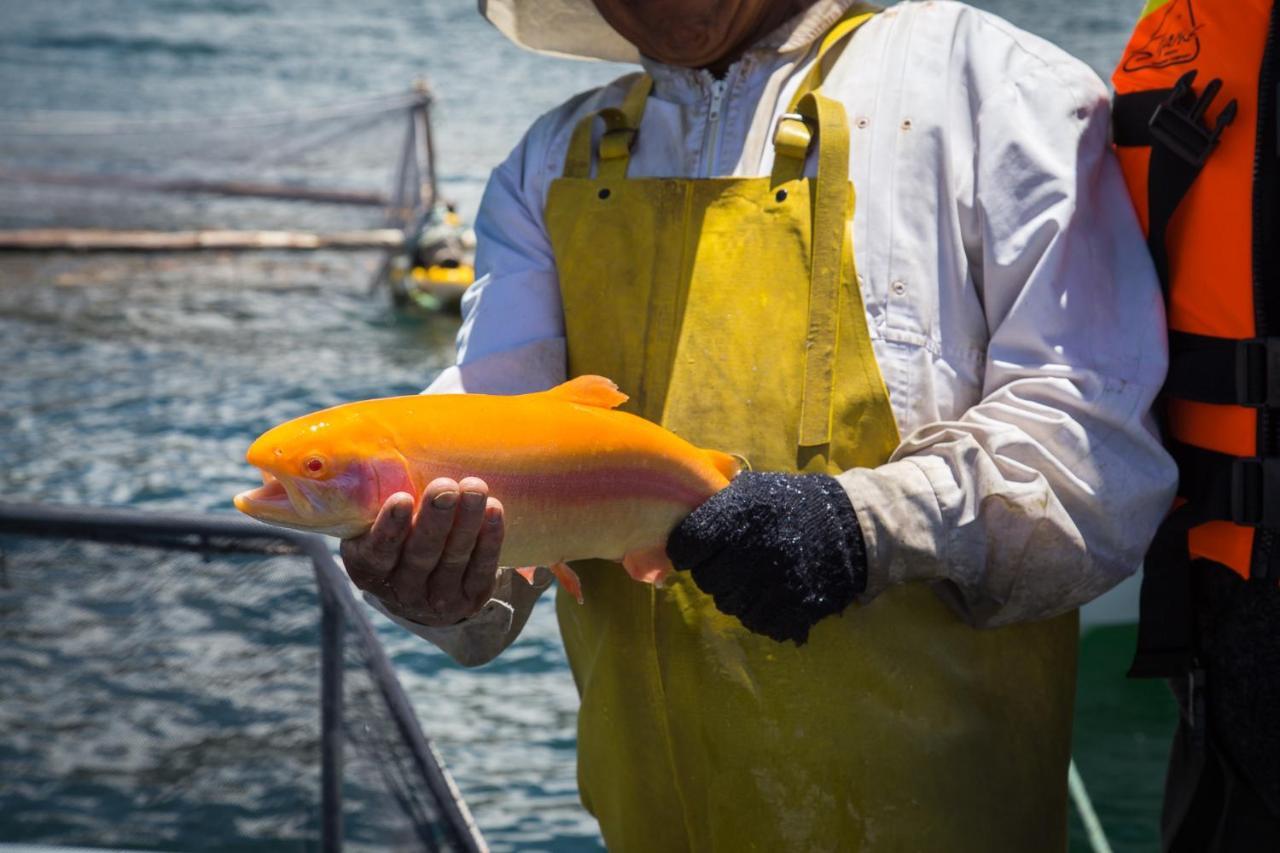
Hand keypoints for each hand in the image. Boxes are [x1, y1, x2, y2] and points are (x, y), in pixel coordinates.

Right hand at [340, 477, 504, 626]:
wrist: (421, 591)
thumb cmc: (394, 541)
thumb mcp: (370, 529)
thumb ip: (374, 503)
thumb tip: (382, 451)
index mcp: (369, 570)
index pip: (378, 552)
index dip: (390, 528)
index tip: (402, 498)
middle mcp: (402, 589)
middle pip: (421, 554)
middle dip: (435, 519)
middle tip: (446, 486)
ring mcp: (438, 599)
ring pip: (454, 559)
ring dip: (467, 522)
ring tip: (475, 488)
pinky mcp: (471, 597)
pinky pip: (482, 569)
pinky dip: (489, 539)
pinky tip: (494, 510)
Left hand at [666, 472, 866, 643]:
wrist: (853, 523)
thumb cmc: (794, 503)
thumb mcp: (754, 488)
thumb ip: (716, 502)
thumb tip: (680, 514)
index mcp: (736, 516)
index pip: (685, 546)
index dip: (688, 550)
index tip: (698, 549)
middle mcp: (751, 550)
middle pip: (706, 580)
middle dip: (714, 574)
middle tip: (732, 564)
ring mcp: (774, 582)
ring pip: (729, 605)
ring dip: (737, 595)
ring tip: (755, 578)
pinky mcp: (795, 606)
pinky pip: (758, 623)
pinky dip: (761, 613)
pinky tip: (772, 595)